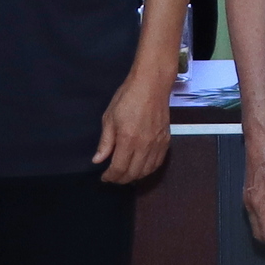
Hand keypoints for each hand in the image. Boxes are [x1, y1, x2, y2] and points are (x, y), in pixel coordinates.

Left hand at [95, 64, 173, 187]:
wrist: (151, 85)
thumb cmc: (127, 98)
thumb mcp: (109, 118)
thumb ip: (105, 142)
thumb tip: (98, 160)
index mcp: (128, 139)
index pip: (119, 168)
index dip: (110, 177)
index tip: (104, 177)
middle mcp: (144, 145)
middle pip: (133, 173)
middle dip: (121, 179)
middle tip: (113, 178)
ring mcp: (157, 144)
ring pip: (147, 171)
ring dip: (135, 177)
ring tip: (126, 174)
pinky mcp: (166, 140)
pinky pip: (158, 162)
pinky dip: (148, 170)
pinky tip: (141, 168)